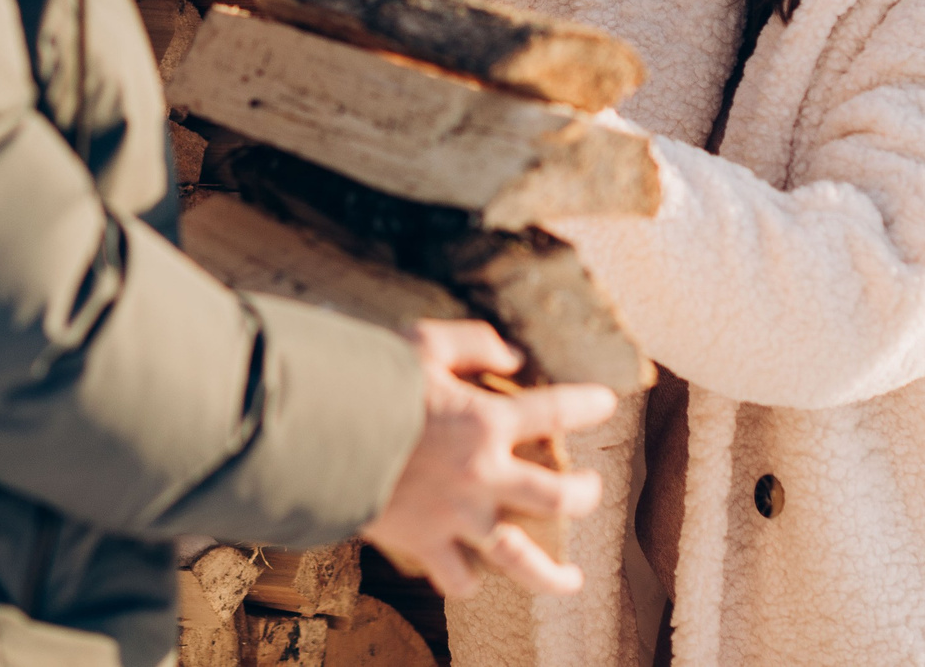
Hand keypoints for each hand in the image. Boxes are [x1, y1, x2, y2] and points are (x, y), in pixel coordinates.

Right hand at [362, 320, 614, 599]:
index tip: (606, 402)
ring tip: (571, 581)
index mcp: (486, 420)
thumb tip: (513, 355)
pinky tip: (476, 581)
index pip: (556, 411)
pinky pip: (458, 578)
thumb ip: (474, 342)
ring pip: (521, 559)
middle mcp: (482, 473)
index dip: (587, 404)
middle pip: (559, 496)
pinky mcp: (425, 543)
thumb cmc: (369, 379)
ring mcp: (456, 515)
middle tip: (592, 491)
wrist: (318, 432)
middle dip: (585, 496)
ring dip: (553, 574)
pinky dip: (468, 582)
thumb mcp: (423, 342)